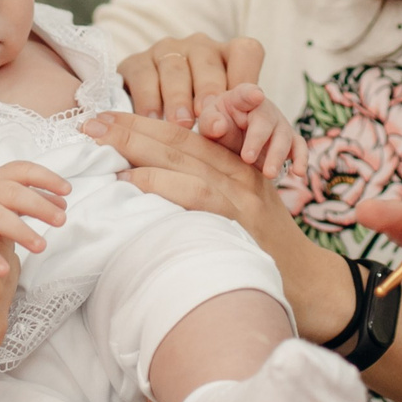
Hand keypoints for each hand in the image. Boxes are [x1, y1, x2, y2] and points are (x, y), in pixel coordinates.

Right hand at [0, 163, 69, 276]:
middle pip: (11, 193)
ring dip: (20, 230)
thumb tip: (62, 204)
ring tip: (41, 246)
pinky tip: (4, 269)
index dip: (46, 178)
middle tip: (61, 220)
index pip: (22, 170)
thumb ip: (28, 196)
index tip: (67, 190)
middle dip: (38, 205)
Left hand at [84, 110, 356, 342]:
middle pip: (179, 137)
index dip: (144, 121)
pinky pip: (194, 193)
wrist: (311, 284)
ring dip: (138, 145)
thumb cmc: (266, 249)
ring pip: (184, 156)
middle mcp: (239, 171)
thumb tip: (147, 182)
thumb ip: (205, 187)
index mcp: (237, 163)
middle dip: (131, 125)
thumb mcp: (241, 208)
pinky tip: (130, 181)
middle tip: (90, 121)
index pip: (185, 133)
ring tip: (99, 142)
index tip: (105, 117)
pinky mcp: (239, 220)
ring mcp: (240, 194)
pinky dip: (160, 183)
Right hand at [117, 34, 263, 126]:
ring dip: (179, 99)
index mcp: (228, 55)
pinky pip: (143, 75)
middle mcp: (199, 47)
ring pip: (175, 69)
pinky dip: (149, 100)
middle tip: (212, 122)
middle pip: (208, 63)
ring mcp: (166, 51)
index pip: (246, 53)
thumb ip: (237, 124)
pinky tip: (153, 121)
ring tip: (182, 124)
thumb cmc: (201, 123)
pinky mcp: (136, 62)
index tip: (252, 102)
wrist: (148, 119)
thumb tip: (251, 144)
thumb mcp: (225, 119)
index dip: (248, 77)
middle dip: (210, 94)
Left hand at [194, 84, 294, 179]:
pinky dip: (301, 159)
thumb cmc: (219, 125)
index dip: (251, 94)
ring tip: (269, 174)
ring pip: (284, 137)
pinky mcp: (290, 140)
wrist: (231, 138)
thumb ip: (210, 123)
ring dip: (277, 156)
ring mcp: (280, 124)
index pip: (245, 94)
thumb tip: (220, 126)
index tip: (256, 95)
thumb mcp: (209, 122)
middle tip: (247, 159)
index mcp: (241, 98)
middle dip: (258, 140)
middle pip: (265, 121)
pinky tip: (298, 173)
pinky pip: (299, 148)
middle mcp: (265, 109)